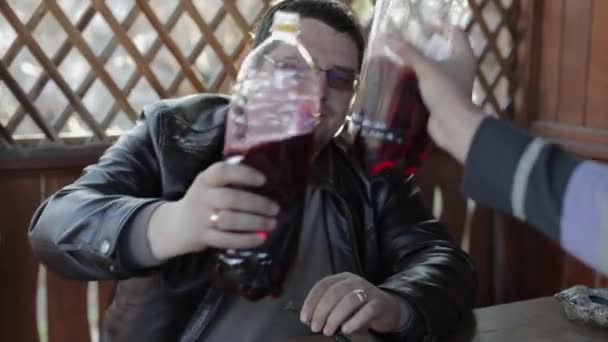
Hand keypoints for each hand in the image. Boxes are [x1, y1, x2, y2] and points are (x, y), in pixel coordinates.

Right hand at [148, 160, 279, 260]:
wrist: (174, 226)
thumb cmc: (201, 200)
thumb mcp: (208, 183)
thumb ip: (229, 174)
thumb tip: (251, 159)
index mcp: (205, 180)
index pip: (222, 172)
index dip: (244, 174)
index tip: (263, 180)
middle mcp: (202, 197)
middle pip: (231, 198)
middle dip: (257, 204)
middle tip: (275, 208)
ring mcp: (202, 219)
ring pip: (231, 220)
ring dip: (255, 222)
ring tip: (272, 223)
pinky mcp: (204, 237)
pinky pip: (227, 240)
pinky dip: (246, 239)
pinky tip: (261, 238)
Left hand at [300, 273, 410, 336]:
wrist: (389, 309)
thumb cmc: (360, 307)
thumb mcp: (341, 304)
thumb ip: (326, 308)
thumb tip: (308, 320)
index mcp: (342, 278)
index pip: (323, 285)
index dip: (311, 301)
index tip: (305, 318)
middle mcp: (354, 281)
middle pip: (334, 292)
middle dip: (321, 311)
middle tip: (315, 327)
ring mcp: (368, 291)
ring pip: (349, 301)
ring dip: (335, 317)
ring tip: (327, 331)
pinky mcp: (379, 303)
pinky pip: (366, 311)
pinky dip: (354, 321)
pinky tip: (346, 330)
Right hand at [402, 29, 484, 163]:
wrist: (452, 125)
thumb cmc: (445, 91)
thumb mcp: (426, 69)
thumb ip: (408, 53)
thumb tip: (388, 38)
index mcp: (463, 56)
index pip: (454, 33)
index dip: (439, 28)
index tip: (421, 30)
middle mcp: (460, 68)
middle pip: (443, 50)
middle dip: (425, 47)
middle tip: (407, 45)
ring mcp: (452, 84)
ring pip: (435, 68)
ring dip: (420, 65)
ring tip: (401, 60)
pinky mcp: (442, 97)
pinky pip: (429, 83)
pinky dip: (418, 80)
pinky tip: (403, 79)